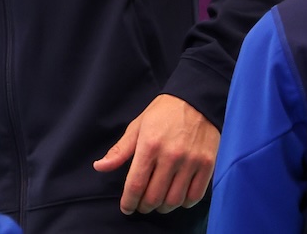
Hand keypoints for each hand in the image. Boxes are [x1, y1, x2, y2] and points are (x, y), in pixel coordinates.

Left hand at [92, 94, 218, 214]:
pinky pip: (195, 195)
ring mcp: (191, 161)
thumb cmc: (162, 113)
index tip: (126, 208)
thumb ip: (119, 151)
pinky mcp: (207, 164)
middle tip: (141, 205)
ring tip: (158, 203)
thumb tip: (99, 167)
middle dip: (144, 206)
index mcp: (149, 145)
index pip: (135, 184)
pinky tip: (177, 198)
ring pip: (174, 200)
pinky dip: (184, 203)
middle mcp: (171, 156)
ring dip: (163, 207)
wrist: (196, 100)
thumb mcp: (137, 127)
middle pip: (154, 197)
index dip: (129, 201)